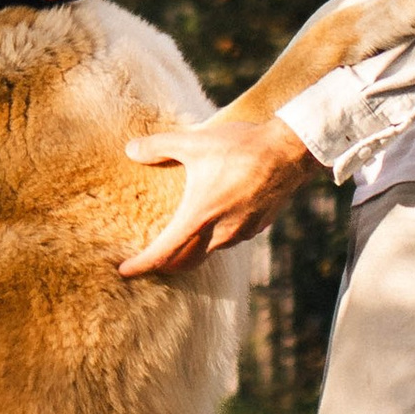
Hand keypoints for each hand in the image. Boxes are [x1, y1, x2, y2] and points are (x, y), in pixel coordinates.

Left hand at [119, 114, 314, 274]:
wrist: (290, 151)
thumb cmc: (242, 147)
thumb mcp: (194, 142)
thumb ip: (159, 147)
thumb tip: (130, 150)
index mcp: (199, 217)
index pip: (163, 253)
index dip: (141, 265)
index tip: (124, 271)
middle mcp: (220, 233)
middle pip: (185, 262)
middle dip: (164, 265)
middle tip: (148, 262)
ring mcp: (241, 233)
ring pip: (209, 251)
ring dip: (192, 249)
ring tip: (180, 238)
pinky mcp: (257, 228)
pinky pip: (229, 240)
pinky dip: (215, 238)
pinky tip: (214, 221)